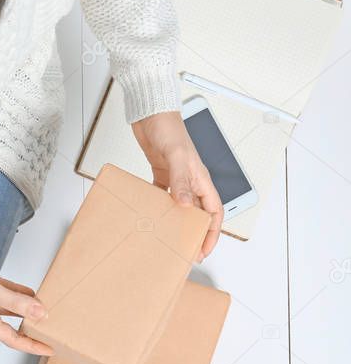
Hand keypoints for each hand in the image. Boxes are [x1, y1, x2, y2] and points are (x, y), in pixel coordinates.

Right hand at [0, 216, 52, 354]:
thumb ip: (15, 302)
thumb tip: (41, 314)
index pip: (12, 339)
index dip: (31, 346)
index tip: (48, 349)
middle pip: (13, 327)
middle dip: (31, 333)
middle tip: (50, 334)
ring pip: (12, 308)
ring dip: (28, 311)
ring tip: (46, 312)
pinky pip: (8, 291)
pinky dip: (21, 292)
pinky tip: (31, 292)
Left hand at [132, 111, 222, 260]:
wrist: (151, 113)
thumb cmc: (168, 128)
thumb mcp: (176, 155)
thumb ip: (181, 181)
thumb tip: (186, 206)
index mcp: (201, 178)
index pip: (213, 212)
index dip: (211, 233)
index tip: (203, 250)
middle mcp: (191, 180)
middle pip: (198, 212)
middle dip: (194, 232)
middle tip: (183, 250)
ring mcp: (175, 177)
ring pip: (180, 206)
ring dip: (175, 221)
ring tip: (166, 237)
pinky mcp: (160, 172)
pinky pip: (161, 194)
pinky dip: (157, 205)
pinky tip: (148, 213)